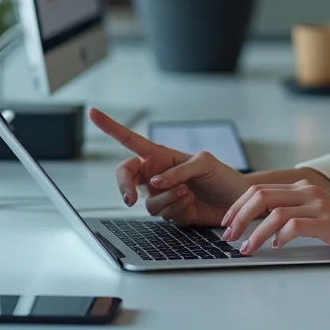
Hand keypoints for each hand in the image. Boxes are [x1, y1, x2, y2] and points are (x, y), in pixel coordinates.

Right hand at [88, 108, 249, 226]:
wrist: (237, 200)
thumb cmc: (223, 175)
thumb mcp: (204, 162)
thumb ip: (178, 170)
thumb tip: (154, 182)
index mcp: (161, 156)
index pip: (130, 140)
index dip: (110, 127)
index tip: (93, 113)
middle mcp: (156, 176)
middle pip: (125, 179)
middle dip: (124, 188)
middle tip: (130, 197)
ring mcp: (162, 195)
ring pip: (147, 203)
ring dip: (168, 200)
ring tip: (189, 193)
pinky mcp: (170, 213)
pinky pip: (163, 216)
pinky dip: (178, 211)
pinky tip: (192, 205)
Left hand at [221, 180, 329, 259]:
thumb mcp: (318, 213)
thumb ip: (295, 212)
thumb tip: (263, 223)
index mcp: (303, 188)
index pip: (260, 189)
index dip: (238, 205)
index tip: (227, 222)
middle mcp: (308, 191)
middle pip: (260, 195)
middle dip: (238, 216)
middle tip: (228, 235)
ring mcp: (319, 206)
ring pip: (273, 212)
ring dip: (253, 232)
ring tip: (245, 248)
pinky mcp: (327, 222)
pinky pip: (294, 225)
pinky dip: (279, 237)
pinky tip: (274, 247)